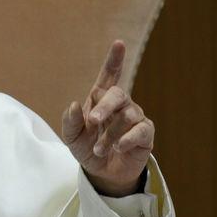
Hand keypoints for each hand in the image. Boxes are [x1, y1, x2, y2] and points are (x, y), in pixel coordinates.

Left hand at [61, 40, 153, 196]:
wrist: (103, 173)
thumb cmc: (88, 149)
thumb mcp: (72, 138)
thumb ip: (70, 122)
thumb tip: (74, 104)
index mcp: (100, 100)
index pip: (109, 76)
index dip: (114, 60)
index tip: (118, 43)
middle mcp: (120, 105)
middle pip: (117, 94)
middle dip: (104, 107)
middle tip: (93, 122)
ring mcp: (135, 118)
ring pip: (126, 116)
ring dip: (110, 134)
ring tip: (99, 149)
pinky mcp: (145, 134)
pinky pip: (140, 130)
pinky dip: (126, 139)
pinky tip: (118, 147)